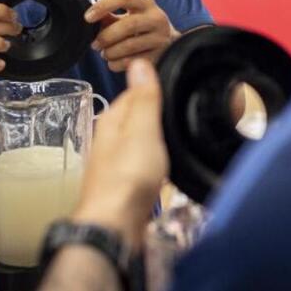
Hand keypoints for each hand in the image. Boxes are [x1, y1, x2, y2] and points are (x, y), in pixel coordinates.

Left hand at [71, 59, 167, 248]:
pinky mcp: (125, 186)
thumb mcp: (142, 130)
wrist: (115, 227)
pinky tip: (166, 170)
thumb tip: (139, 64)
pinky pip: (143, 166)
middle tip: (181, 115)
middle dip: (157, 116)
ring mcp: (116, 165)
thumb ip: (143, 98)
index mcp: (111, 122)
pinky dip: (155, 163)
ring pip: (140, 143)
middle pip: (137, 118)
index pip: (134, 93)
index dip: (155, 89)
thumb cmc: (127, 179)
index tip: (176, 88)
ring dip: (157, 140)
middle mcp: (109, 141)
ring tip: (177, 140)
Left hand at [84, 0, 179, 71]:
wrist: (167, 42)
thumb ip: (108, 15)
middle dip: (106, 36)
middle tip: (95, 44)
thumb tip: (90, 19)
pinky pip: (132, 62)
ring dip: (110, 52)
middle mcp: (157, 18)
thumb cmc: (140, 26)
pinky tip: (114, 61)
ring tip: (105, 53)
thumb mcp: (128, 15)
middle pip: (128, 25)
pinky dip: (116, 64)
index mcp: (146, 3)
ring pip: (129, 46)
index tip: (88, 17)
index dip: (103, 6)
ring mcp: (160, 38)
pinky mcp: (158, 56)